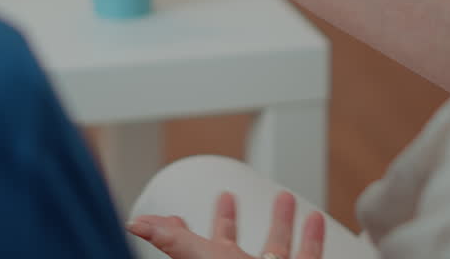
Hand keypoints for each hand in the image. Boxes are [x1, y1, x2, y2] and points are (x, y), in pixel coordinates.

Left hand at [129, 190, 324, 258]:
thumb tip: (135, 225)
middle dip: (228, 220)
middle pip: (231, 245)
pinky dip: (311, 238)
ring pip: (276, 248)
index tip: (171, 217)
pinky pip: (307, 258)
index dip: (178, 231)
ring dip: (280, 222)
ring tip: (283, 198)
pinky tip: (314, 218)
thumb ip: (173, 241)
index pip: (190, 247)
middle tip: (226, 198)